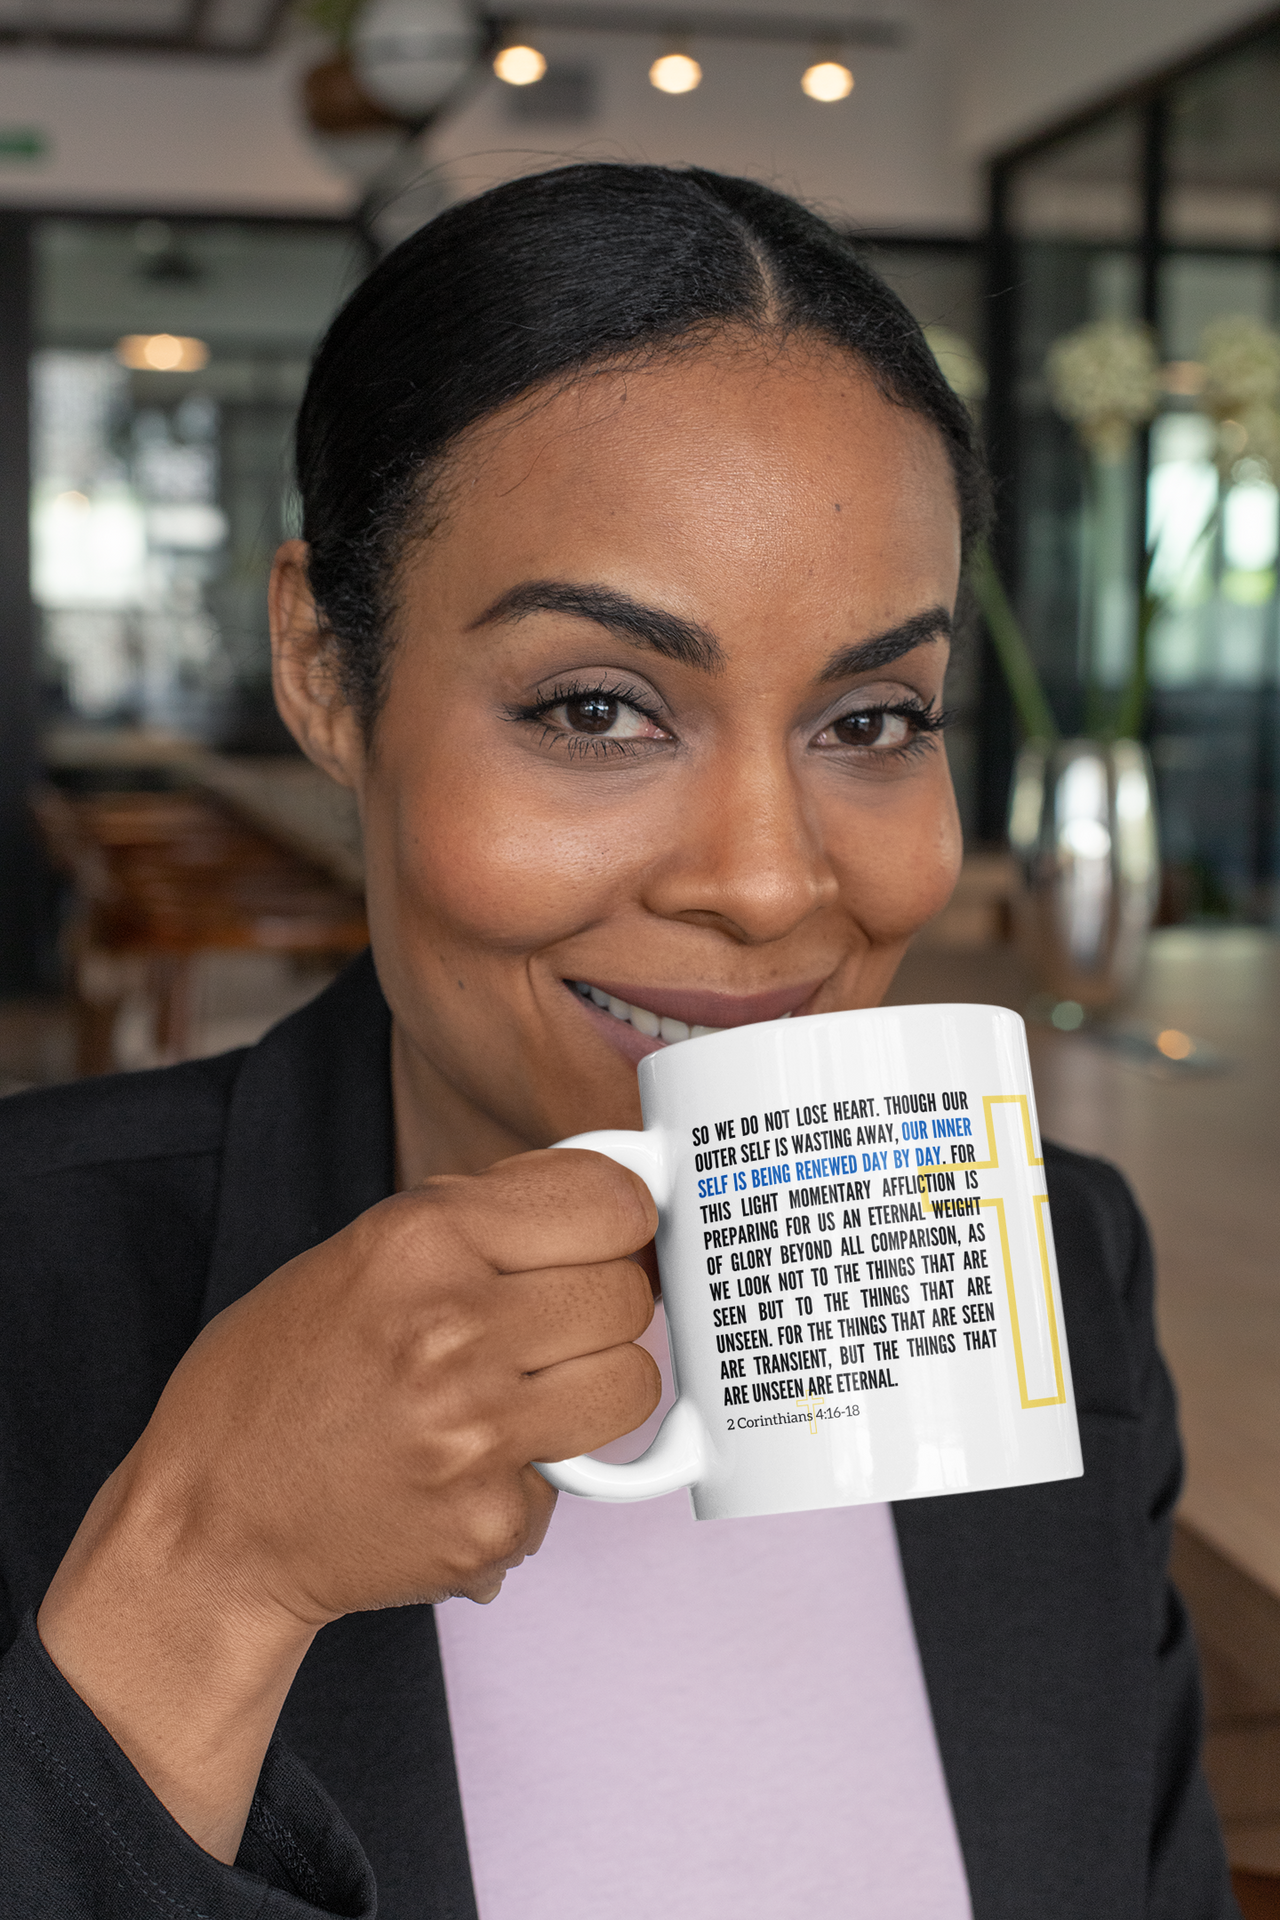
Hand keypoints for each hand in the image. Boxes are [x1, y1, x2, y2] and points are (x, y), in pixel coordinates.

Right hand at [38, 1148, 658, 1859]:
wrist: (211, 1523)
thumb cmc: (278, 1378)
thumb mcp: (361, 1253)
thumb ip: (479, 1219)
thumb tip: (604, 1193)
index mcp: (420, 1242)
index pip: (611, 1202)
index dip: (619, 1216)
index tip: (607, 1233)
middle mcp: (454, 1330)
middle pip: (629, 1292)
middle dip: (602, 1302)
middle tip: (554, 1321)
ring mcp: (477, 1434)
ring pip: (631, 1383)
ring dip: (594, 1385)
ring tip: (528, 1390)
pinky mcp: (489, 1521)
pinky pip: (580, 1477)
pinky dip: (539, 1472)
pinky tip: (471, 1467)